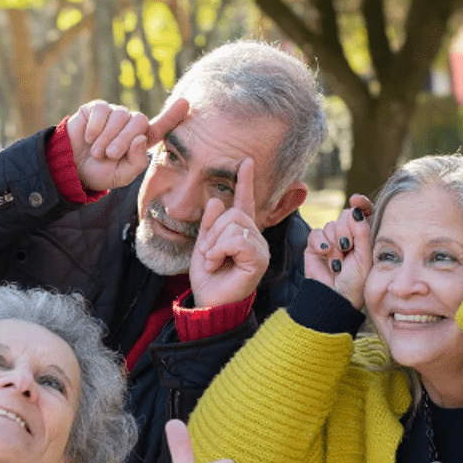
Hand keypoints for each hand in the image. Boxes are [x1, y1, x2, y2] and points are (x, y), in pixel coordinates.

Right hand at [66, 96, 188, 191]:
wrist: (73, 168)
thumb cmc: (100, 173)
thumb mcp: (122, 175)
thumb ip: (137, 161)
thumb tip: (141, 138)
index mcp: (141, 141)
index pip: (160, 127)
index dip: (172, 116)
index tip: (185, 103)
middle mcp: (130, 125)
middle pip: (139, 121)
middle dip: (124, 140)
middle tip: (110, 155)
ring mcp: (115, 114)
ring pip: (121, 116)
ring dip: (107, 137)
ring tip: (97, 152)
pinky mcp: (97, 108)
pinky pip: (103, 110)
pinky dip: (96, 127)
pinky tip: (89, 138)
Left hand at [189, 157, 269, 307]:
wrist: (208, 301)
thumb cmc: (208, 277)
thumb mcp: (203, 244)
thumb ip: (209, 223)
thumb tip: (215, 200)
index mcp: (240, 232)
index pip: (244, 202)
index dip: (245, 182)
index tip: (246, 161)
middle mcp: (254, 237)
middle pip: (233, 213)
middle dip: (213, 231)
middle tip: (208, 253)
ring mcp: (259, 247)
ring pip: (234, 225)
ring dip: (214, 243)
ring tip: (213, 261)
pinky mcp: (259, 259)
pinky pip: (238, 240)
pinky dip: (220, 250)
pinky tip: (217, 264)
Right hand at [303, 193, 372, 307]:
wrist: (334, 297)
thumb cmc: (355, 281)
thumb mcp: (365, 256)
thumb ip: (362, 231)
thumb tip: (355, 208)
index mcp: (364, 237)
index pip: (364, 212)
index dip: (361, 204)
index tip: (357, 199)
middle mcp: (348, 236)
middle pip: (345, 215)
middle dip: (346, 230)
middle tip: (347, 248)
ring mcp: (331, 241)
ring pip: (331, 225)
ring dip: (334, 243)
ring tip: (337, 260)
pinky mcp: (315, 246)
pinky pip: (316, 233)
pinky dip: (321, 243)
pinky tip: (326, 254)